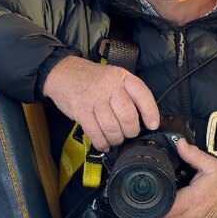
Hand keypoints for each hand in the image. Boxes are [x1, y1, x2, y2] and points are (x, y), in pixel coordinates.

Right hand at [42, 55, 159, 150]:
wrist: (64, 73)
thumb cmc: (93, 79)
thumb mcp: (114, 77)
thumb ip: (127, 93)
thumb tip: (143, 118)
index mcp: (122, 78)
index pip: (142, 95)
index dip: (150, 112)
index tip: (152, 125)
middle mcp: (109, 87)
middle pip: (128, 116)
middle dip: (131, 131)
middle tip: (129, 133)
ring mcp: (94, 100)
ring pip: (112, 128)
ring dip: (116, 139)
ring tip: (116, 139)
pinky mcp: (81, 112)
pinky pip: (95, 133)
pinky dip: (101, 142)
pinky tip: (104, 144)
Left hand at [160, 138, 216, 217]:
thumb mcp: (212, 166)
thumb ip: (193, 155)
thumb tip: (179, 144)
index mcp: (190, 202)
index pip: (162, 206)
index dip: (154, 197)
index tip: (154, 187)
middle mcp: (187, 217)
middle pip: (159, 214)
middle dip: (156, 201)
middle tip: (158, 188)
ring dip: (161, 210)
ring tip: (165, 196)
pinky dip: (169, 217)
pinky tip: (173, 206)